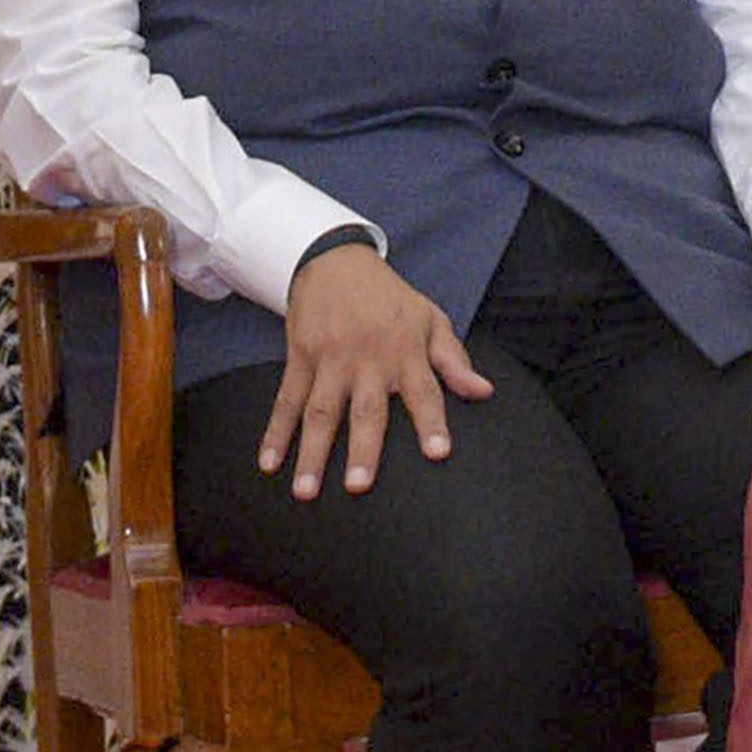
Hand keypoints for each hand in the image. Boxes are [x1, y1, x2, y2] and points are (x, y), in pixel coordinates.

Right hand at [259, 242, 492, 498]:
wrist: (335, 259)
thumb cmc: (390, 298)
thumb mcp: (430, 319)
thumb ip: (454, 360)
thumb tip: (484, 392)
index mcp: (405, 351)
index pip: (424, 391)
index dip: (432, 422)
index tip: (438, 454)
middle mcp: (368, 359)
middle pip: (366, 410)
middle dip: (362, 450)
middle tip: (358, 488)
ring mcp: (330, 360)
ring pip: (320, 412)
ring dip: (312, 452)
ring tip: (305, 492)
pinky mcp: (300, 358)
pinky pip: (286, 400)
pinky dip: (275, 432)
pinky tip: (268, 463)